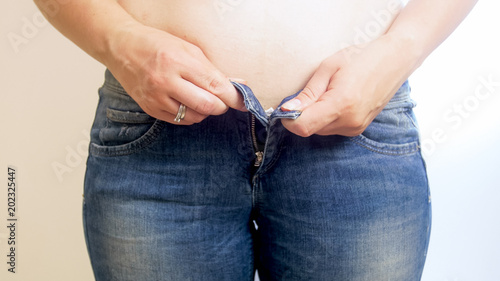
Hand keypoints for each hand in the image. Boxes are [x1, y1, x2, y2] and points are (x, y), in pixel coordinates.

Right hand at [105, 23, 245, 124]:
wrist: (121, 47)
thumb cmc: (158, 44)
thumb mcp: (188, 49)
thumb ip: (213, 70)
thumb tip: (238, 85)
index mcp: (179, 61)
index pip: (215, 86)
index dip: (234, 97)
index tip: (244, 103)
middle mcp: (166, 81)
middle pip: (207, 105)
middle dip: (221, 106)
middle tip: (222, 100)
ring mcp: (156, 97)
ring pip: (195, 116)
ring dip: (205, 111)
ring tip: (201, 98)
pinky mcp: (150, 108)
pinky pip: (180, 120)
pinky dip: (190, 115)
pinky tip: (187, 103)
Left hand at [281, 34, 416, 136]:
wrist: (395, 60)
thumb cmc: (361, 58)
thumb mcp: (329, 68)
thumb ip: (308, 93)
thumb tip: (287, 110)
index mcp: (341, 104)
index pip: (303, 126)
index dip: (289, 119)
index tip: (285, 107)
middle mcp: (349, 122)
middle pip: (310, 129)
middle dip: (301, 115)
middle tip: (309, 93)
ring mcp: (355, 128)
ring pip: (320, 130)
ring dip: (315, 116)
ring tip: (328, 93)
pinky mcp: (358, 129)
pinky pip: (332, 129)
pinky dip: (326, 118)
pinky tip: (336, 101)